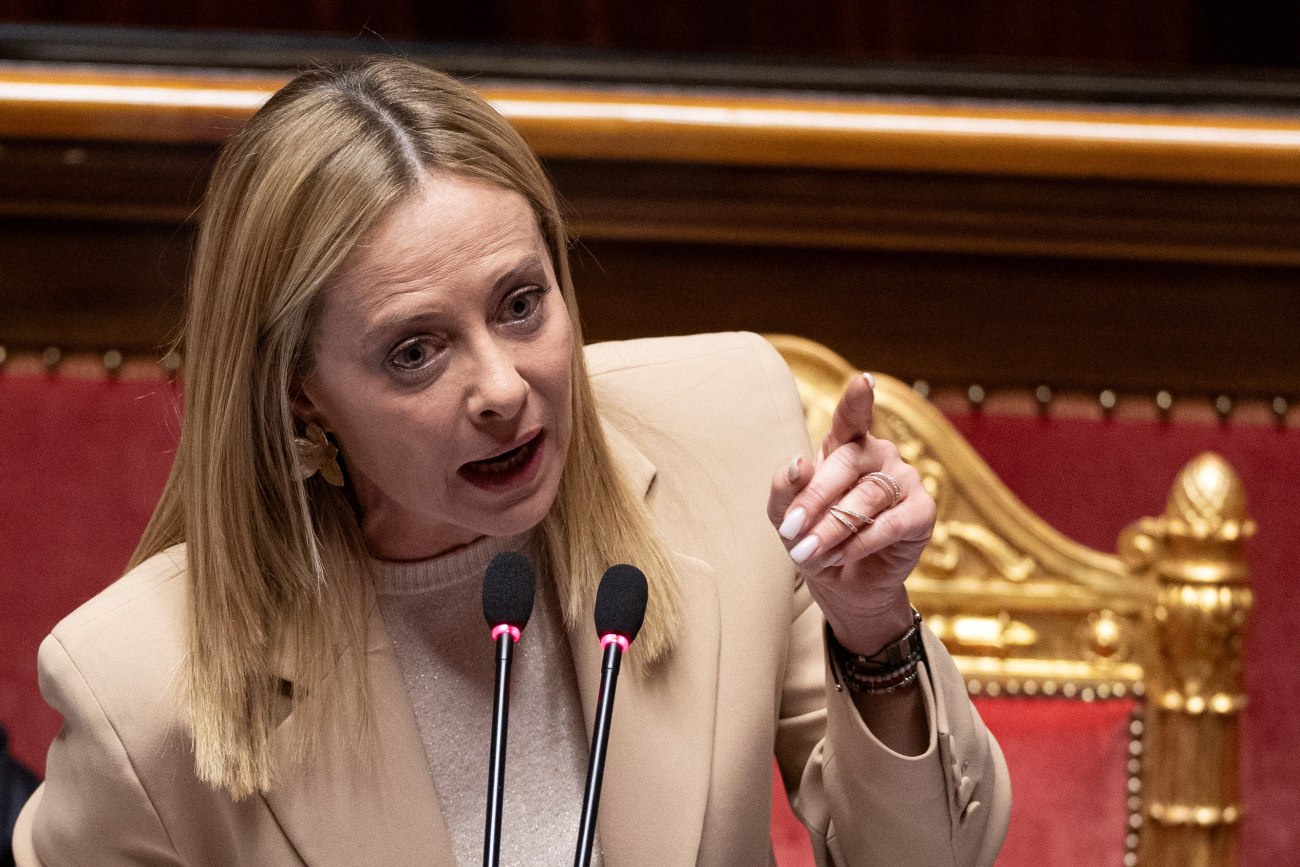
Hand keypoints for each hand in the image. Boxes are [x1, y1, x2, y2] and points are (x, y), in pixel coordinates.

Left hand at [767, 373, 935, 655]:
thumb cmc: (814, 540)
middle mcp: (878, 455)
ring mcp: (904, 479)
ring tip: (807, 552)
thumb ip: (784, 492)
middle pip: (846, 463)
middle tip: (791, 530)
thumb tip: (796, 464)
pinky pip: (891, 523)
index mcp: (844, 446)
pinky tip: (840, 556)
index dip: (857, 400)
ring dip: (832, 528)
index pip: (852, 417)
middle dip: (814, 499)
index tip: (862, 382)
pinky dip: (861, 542)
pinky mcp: (922, 512)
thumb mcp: (786, 518)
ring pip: (866, 497)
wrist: (843, 583)